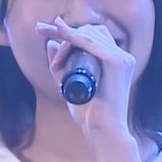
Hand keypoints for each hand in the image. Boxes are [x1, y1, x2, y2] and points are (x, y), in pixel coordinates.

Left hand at [36, 16, 135, 142]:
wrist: (102, 132)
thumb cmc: (89, 113)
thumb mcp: (69, 83)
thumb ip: (61, 65)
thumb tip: (51, 44)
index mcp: (114, 59)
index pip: (91, 34)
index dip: (66, 30)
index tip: (42, 30)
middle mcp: (121, 56)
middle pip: (90, 30)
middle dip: (62, 30)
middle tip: (39, 32)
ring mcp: (122, 58)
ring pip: (89, 35)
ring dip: (65, 40)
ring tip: (53, 60)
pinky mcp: (118, 63)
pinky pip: (93, 43)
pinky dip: (75, 38)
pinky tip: (61, 34)